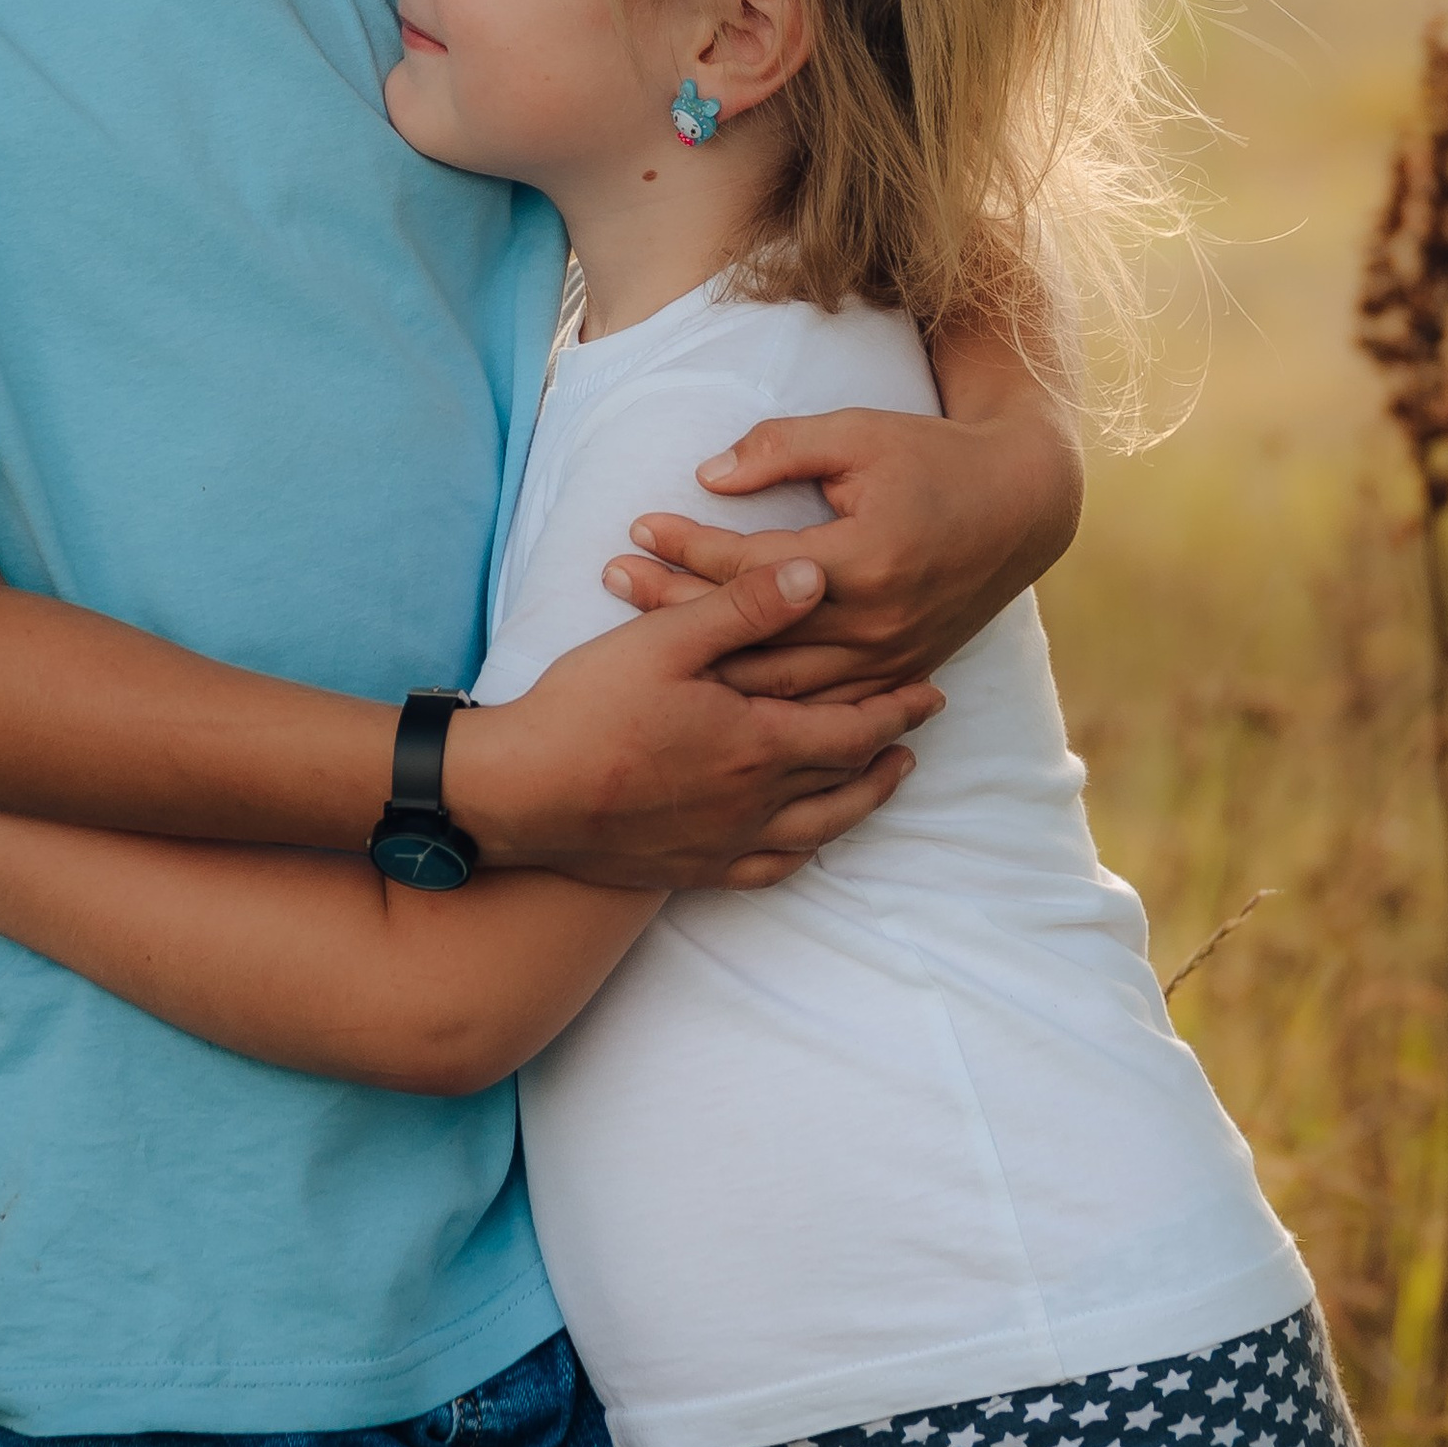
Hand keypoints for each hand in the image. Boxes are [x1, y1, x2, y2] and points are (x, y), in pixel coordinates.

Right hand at [450, 558, 940, 892]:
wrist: (516, 795)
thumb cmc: (584, 711)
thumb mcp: (665, 640)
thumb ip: (746, 606)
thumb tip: (818, 575)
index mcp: (758, 745)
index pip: (854, 729)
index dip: (897, 710)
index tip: (931, 694)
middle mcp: (754, 805)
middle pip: (846, 782)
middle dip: (889, 751)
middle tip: (918, 730)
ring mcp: (724, 844)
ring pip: (818, 830)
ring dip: (860, 802)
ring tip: (883, 780)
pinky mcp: (690, 870)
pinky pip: (768, 871)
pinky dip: (802, 853)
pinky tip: (805, 843)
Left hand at [603, 395, 1083, 694]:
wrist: (1020, 504)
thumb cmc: (933, 457)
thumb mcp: (857, 432)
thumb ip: (779, 448)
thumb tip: (707, 474)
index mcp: (864, 560)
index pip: (750, 566)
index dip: (687, 545)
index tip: (636, 526)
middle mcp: (876, 622)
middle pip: (752, 634)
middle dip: (672, 610)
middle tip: (611, 583)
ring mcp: (890, 658)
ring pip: (781, 683)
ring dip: (708, 662)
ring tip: (642, 636)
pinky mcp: (900, 673)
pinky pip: (821, 706)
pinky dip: (765, 701)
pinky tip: (717, 690)